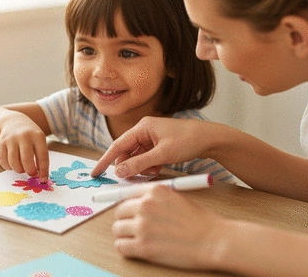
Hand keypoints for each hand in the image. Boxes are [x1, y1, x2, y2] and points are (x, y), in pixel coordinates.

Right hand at [0, 112, 48, 180]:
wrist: (13, 122)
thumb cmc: (30, 136)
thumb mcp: (39, 141)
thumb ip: (41, 156)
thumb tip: (41, 176)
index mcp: (38, 136)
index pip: (42, 156)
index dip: (43, 170)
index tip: (43, 180)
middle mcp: (24, 136)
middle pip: (27, 160)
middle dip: (30, 171)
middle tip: (31, 173)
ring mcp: (11, 139)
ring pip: (14, 163)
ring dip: (19, 170)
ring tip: (22, 168)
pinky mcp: (1, 143)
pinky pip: (4, 162)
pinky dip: (8, 167)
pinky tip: (13, 164)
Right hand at [91, 116, 212, 177]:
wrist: (211, 139)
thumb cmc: (188, 140)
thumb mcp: (162, 154)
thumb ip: (139, 163)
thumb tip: (119, 171)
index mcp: (142, 127)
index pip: (117, 145)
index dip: (105, 160)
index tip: (96, 173)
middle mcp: (144, 131)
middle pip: (126, 152)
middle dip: (128, 167)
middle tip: (131, 179)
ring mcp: (152, 138)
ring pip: (137, 157)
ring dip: (140, 168)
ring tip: (152, 173)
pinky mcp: (159, 145)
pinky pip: (146, 158)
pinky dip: (148, 166)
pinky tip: (157, 170)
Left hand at [112, 184, 223, 269]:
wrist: (213, 239)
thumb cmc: (198, 220)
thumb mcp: (174, 196)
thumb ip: (153, 197)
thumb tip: (134, 201)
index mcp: (153, 191)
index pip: (126, 193)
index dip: (124, 203)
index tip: (123, 210)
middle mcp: (145, 205)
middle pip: (119, 211)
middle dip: (124, 219)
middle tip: (132, 226)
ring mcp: (143, 226)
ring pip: (117, 229)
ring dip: (123, 234)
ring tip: (134, 238)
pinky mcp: (143, 247)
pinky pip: (120, 246)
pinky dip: (125, 247)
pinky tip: (134, 248)